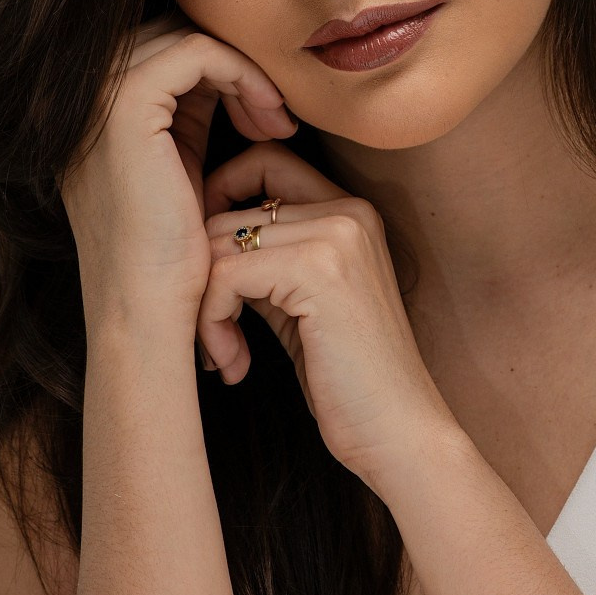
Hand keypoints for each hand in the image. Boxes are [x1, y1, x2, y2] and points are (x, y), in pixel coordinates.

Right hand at [60, 12, 298, 330]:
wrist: (147, 311)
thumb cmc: (171, 258)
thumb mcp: (177, 167)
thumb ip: (184, 116)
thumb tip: (226, 72)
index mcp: (88, 114)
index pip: (158, 48)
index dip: (218, 70)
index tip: (263, 116)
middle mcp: (80, 100)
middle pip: (169, 32)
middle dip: (230, 66)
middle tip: (274, 117)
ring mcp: (94, 99)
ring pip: (185, 36)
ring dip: (244, 71)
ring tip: (275, 123)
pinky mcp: (124, 105)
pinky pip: (197, 52)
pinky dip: (243, 76)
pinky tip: (269, 123)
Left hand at [199, 144, 458, 488]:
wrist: (400, 433)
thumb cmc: (349, 380)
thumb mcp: (303, 303)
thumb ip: (266, 259)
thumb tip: (195, 234)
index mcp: (352, 211)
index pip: (265, 162)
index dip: (220, 200)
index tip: (209, 266)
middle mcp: (348, 210)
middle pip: (228, 209)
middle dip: (201, 276)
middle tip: (212, 334)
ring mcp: (336, 235)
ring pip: (217, 242)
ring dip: (203, 307)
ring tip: (223, 352)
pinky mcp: (318, 269)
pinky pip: (225, 275)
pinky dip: (212, 323)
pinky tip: (233, 364)